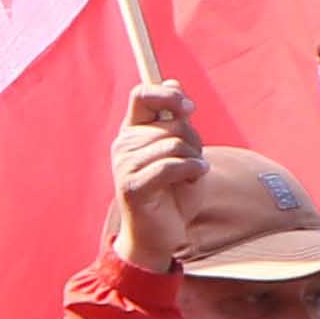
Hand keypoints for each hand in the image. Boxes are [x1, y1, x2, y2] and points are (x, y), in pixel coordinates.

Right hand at [108, 83, 202, 274]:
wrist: (161, 236)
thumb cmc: (174, 195)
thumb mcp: (183, 152)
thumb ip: (177, 121)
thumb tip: (173, 82)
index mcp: (133, 132)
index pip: (142, 95)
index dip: (167, 95)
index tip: (187, 108)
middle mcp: (123, 144)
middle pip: (171, 123)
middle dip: (194, 141)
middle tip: (193, 163)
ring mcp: (124, 164)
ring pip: (174, 144)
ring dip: (194, 160)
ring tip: (191, 176)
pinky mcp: (132, 185)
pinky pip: (170, 166)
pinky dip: (192, 171)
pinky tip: (196, 178)